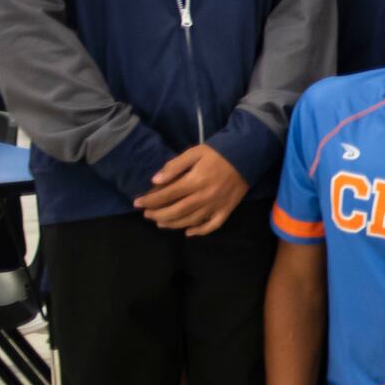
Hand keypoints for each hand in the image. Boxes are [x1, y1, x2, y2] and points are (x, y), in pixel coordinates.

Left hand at [134, 144, 248, 235]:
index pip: (166, 195)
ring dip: (172, 224)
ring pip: (190, 220)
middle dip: (157, 214)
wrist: (247, 156)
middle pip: (175, 211)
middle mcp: (204, 197)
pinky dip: (199, 231)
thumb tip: (155, 180)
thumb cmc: (218, 153)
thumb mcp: (194, 153)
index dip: (150, 200)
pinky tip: (188, 232)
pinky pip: (212, 225)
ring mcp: (216, 205)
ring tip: (160, 223)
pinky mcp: (226, 210)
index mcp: (194, 181)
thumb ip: (174, 166)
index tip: (137, 203)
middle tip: (147, 214)